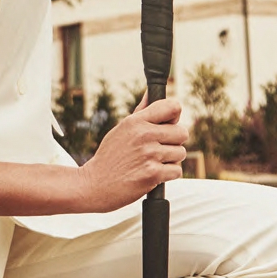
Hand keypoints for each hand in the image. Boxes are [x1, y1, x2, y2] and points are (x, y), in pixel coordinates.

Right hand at [75, 96, 186, 212]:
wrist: (95, 185)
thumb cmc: (109, 157)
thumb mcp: (121, 129)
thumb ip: (141, 112)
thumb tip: (151, 92)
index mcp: (136, 121)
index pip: (173, 107)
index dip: (174, 116)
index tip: (169, 124)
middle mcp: (144, 135)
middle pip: (182, 132)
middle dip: (174, 142)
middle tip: (158, 149)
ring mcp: (149, 154)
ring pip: (181, 153)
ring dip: (171, 160)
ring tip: (152, 162)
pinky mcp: (153, 174)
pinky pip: (177, 170)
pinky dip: (168, 175)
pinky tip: (152, 174)